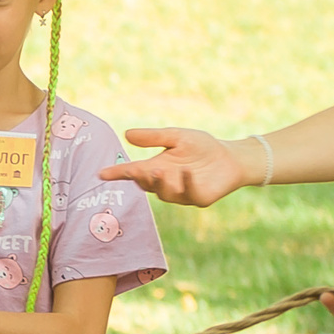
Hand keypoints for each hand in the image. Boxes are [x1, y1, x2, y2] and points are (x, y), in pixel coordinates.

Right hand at [103, 129, 250, 206]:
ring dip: (161, 182)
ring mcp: (181, 193)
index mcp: (156, 168)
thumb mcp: (177, 137)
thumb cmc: (203, 147)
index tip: (101, 173)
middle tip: (137, 170)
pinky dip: (186, 183)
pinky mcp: (198, 199)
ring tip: (161, 170)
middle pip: (145, 184)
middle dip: (140, 178)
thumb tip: (127, 134)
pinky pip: (188, 194)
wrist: (232, 157)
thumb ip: (154, 137)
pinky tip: (187, 172)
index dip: (116, 174)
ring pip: (164, 193)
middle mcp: (165, 183)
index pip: (131, 172)